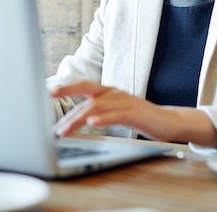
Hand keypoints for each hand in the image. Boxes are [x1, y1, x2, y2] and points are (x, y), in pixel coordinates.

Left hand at [50, 81, 216, 146]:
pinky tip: (92, 124)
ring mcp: (124, 102)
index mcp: (108, 92)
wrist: (168, 121)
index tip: (49, 91)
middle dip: (67, 94)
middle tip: (50, 98)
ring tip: (64, 129)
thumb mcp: (114, 112)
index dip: (66, 87)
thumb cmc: (139, 117)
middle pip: (86, 90)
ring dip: (77, 118)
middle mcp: (114, 93)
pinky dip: (103, 119)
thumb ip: (97, 112)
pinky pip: (116, 116)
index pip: (83, 86)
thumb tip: (75, 120)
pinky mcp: (135, 114)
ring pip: (97, 106)